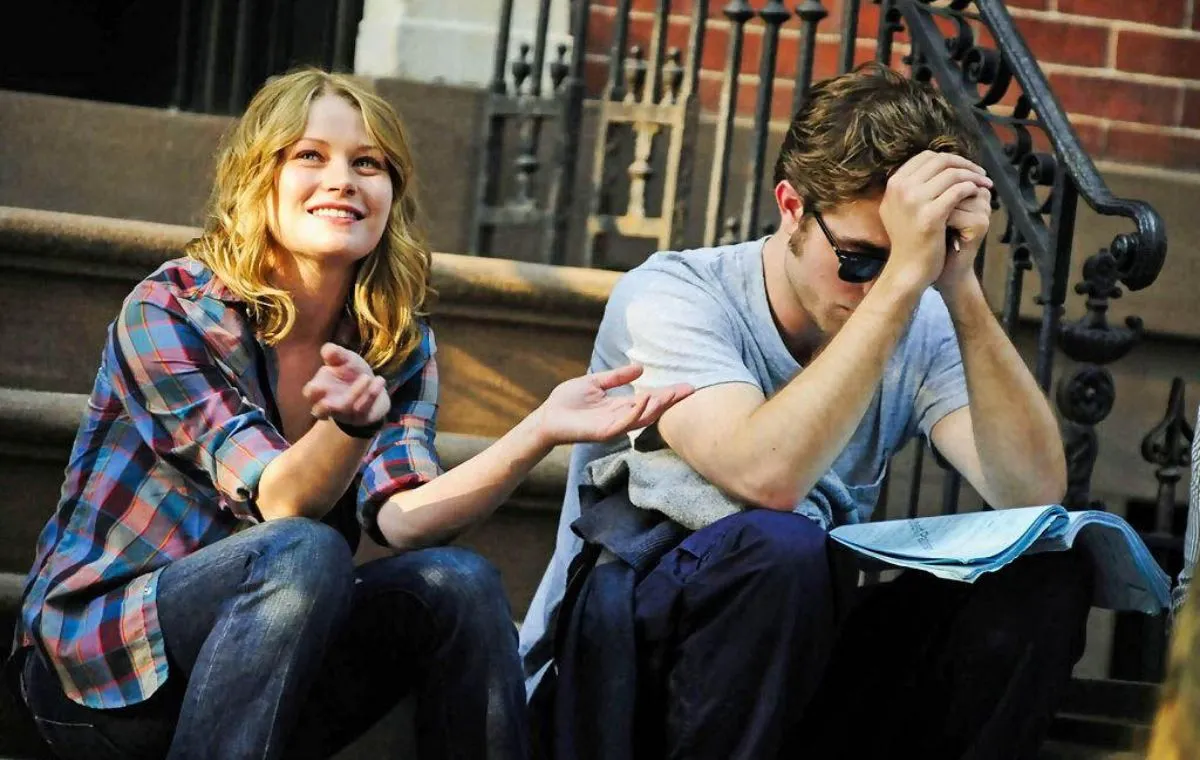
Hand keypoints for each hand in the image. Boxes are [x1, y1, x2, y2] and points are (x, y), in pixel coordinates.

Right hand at [302, 343, 389, 426]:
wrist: (375, 386)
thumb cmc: (352, 372)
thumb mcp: (345, 359)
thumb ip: (336, 354)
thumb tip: (327, 350)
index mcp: (321, 388)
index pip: (309, 393)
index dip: (312, 392)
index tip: (319, 385)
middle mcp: (330, 404)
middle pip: (319, 411)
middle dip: (323, 406)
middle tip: (329, 397)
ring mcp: (345, 413)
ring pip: (345, 408)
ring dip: (356, 392)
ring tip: (367, 377)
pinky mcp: (362, 417)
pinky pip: (364, 409)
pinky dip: (372, 394)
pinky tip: (380, 380)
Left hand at [531, 364, 693, 447]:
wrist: (547, 417)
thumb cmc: (567, 401)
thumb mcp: (595, 383)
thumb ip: (617, 377)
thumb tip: (640, 368)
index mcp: (620, 406)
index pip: (649, 399)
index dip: (666, 393)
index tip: (686, 386)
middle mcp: (621, 417)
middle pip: (650, 409)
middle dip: (669, 400)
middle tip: (688, 391)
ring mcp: (613, 426)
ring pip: (641, 418)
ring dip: (655, 406)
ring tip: (668, 395)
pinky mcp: (603, 432)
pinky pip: (623, 424)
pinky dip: (634, 412)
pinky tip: (643, 400)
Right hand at [878, 151, 992, 291]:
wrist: (907, 269)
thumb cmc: (909, 239)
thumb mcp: (899, 208)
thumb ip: (910, 187)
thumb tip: (934, 165)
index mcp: (893, 184)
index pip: (925, 157)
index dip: (949, 159)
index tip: (964, 168)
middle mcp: (900, 189)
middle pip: (940, 162)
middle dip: (964, 164)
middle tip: (980, 173)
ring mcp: (913, 201)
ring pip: (952, 174)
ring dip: (973, 176)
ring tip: (985, 184)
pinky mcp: (930, 215)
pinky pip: (958, 191)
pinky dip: (971, 189)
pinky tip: (978, 194)